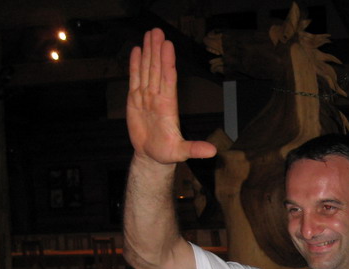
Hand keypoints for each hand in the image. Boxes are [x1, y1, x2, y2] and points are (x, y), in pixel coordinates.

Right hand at [127, 29, 215, 164]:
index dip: (168, 62)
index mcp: (168, 106)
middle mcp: (158, 97)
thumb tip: (213, 152)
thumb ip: (195, 149)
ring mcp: (146, 97)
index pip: (168, 80)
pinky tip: (137, 50)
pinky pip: (135, 79)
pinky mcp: (135, 100)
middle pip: (157, 70)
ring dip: (148, 52)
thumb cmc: (167, 153)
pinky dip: (135, 65)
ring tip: (149, 34)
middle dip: (157, 51)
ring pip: (147, 70)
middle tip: (157, 31)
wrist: (151, 156)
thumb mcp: (182, 152)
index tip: (168, 46)